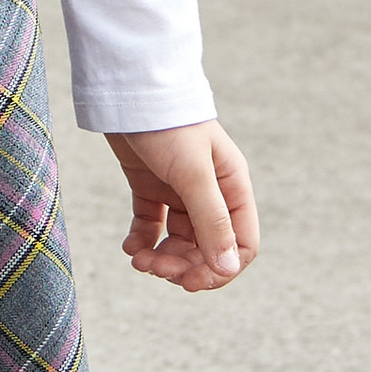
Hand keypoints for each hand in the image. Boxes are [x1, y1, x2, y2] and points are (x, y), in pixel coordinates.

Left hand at [105, 121, 258, 291]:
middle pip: (207, 247)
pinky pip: (152, 226)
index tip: (189, 281)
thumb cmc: (169, 125)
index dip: (219, 269)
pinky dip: (143, 241)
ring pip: (179, 241)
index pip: (241, 244)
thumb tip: (227, 268)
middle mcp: (210, 192)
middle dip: (183, 265)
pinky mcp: (151, 187)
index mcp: (232, 187)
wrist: (130, 90)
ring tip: (139, 260)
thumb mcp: (193, 174)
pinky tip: (130, 248)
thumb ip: (211, 221)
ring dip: (162, 258)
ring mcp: (180, 190)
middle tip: (155, 270)